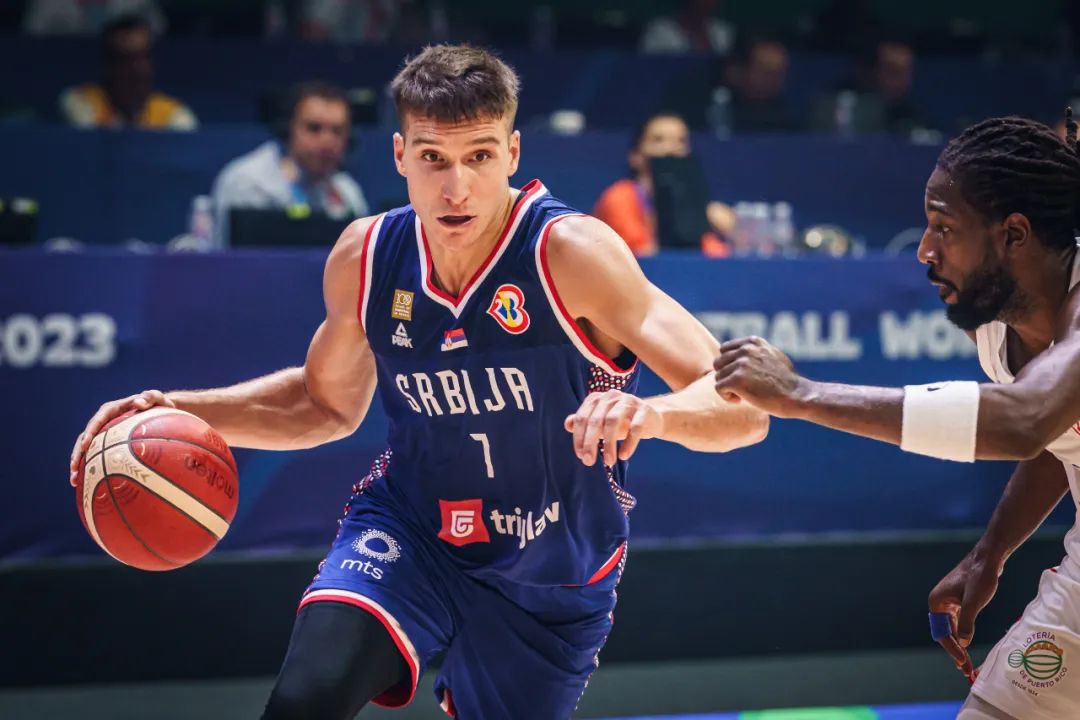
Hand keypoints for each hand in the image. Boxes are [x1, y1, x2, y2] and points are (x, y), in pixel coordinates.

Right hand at [70, 390, 174, 485]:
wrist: (159, 411)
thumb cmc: (158, 404)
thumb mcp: (157, 398)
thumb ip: (151, 397)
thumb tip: (140, 402)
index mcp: (112, 409)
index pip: (97, 420)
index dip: (89, 432)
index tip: (86, 444)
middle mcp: (104, 421)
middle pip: (85, 437)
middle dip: (77, 453)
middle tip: (73, 468)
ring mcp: (104, 433)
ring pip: (86, 449)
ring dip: (78, 464)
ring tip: (74, 481)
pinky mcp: (108, 444)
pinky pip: (96, 456)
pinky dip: (91, 468)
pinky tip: (88, 484)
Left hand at [564, 390, 661, 465]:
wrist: (650, 418)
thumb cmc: (621, 422)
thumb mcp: (601, 423)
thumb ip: (584, 422)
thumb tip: (567, 425)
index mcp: (597, 398)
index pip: (582, 418)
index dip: (579, 437)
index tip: (580, 455)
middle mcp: (611, 396)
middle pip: (596, 420)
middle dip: (590, 442)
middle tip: (588, 462)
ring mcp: (629, 401)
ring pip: (613, 422)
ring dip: (609, 444)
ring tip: (609, 462)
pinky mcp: (644, 410)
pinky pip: (635, 427)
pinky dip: (628, 443)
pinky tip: (624, 456)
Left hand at [713, 336, 804, 416]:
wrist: (797, 396)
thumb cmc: (787, 381)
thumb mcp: (773, 356)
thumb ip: (756, 351)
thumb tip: (742, 349)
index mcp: (753, 342)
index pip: (724, 350)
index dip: (729, 365)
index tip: (741, 377)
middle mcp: (745, 349)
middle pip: (718, 363)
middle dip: (726, 377)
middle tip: (741, 388)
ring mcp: (741, 364)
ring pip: (718, 377)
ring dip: (728, 388)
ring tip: (743, 395)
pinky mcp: (737, 380)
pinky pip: (719, 388)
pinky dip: (727, 397)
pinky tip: (740, 400)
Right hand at [928, 549, 1001, 683]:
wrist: (988, 558)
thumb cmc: (980, 577)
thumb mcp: (974, 602)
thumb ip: (967, 623)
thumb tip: (964, 643)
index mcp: (937, 602)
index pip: (941, 632)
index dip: (952, 649)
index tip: (962, 663)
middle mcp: (939, 602)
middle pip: (944, 632)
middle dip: (954, 651)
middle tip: (965, 669)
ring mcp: (947, 602)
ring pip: (950, 629)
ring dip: (958, 645)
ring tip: (967, 662)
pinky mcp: (957, 601)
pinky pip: (956, 623)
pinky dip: (962, 635)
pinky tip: (967, 645)